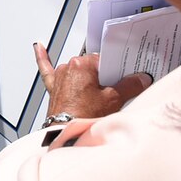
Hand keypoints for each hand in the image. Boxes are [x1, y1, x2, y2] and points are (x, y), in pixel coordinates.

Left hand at [34, 42, 152, 119]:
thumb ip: (130, 86)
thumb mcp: (114, 100)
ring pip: (77, 71)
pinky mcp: (53, 87)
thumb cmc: (86, 117)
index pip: (104, 60)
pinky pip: (47, 68)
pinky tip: (39, 46)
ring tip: (97, 94)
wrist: (67, 134)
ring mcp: (60, 77)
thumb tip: (141, 78)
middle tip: (114, 89)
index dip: (115, 68)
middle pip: (92, 66)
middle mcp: (69, 67)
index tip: (124, 74)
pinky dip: (43, 58)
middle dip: (102, 76)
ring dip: (86, 78)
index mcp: (82, 64)